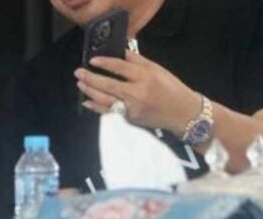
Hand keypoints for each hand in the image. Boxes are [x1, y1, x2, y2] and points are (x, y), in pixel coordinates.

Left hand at [75, 52, 202, 136]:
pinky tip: (88, 102)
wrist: (184, 114)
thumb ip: (137, 61)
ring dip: (91, 92)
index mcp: (146, 77)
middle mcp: (139, 93)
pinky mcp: (132, 120)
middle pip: (109, 85)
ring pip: (107, 100)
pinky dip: (97, 108)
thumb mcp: (157, 69)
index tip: (92, 59)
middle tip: (79, 73)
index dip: (104, 62)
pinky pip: (111, 113)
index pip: (120, 67)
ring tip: (81, 84)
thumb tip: (118, 53)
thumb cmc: (172, 89)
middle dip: (91, 78)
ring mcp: (134, 109)